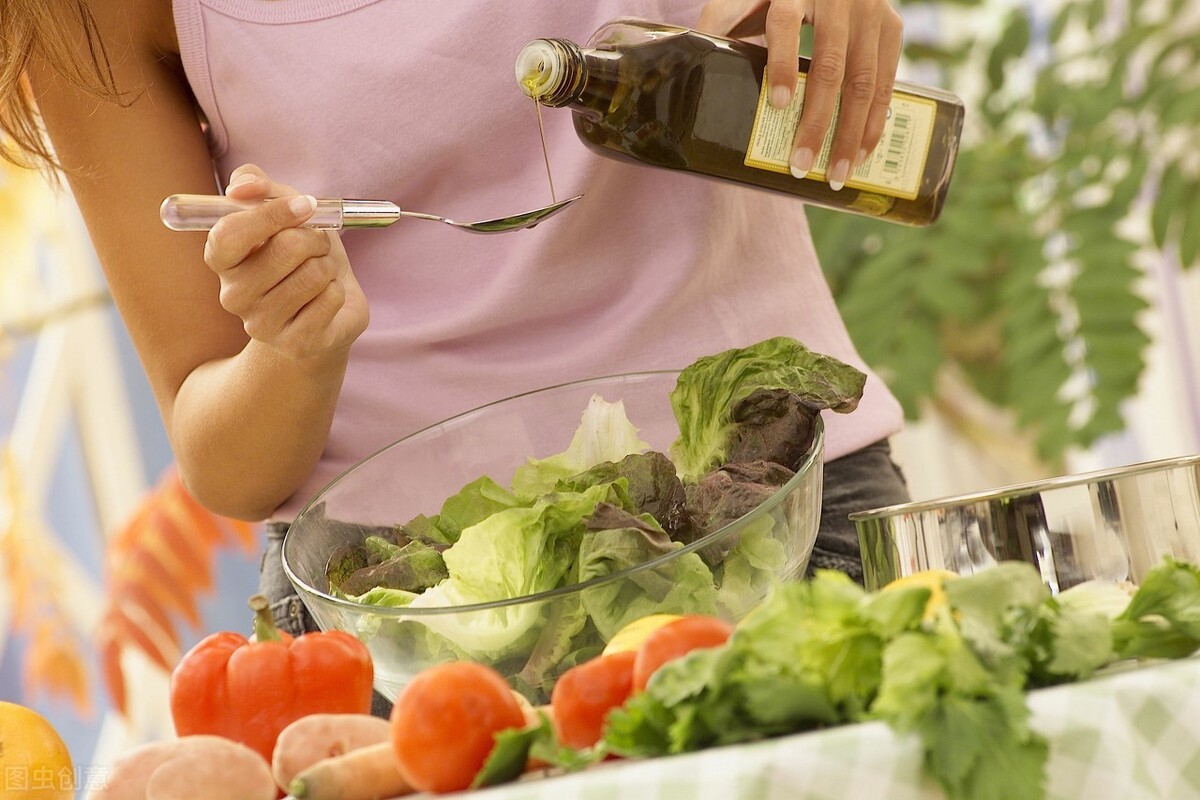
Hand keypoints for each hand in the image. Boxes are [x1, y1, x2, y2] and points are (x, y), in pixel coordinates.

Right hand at [203, 165, 368, 361]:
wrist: (329, 307)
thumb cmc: (299, 254)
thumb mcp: (281, 209)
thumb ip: (257, 185)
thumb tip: (242, 187)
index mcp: (221, 258)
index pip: (230, 232)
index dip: (272, 213)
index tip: (305, 205)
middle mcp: (232, 295)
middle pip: (286, 248)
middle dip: (315, 238)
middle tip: (317, 245)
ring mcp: (261, 324)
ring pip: (314, 274)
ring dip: (328, 266)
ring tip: (320, 273)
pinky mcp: (294, 343)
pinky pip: (331, 299)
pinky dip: (338, 292)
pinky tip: (326, 299)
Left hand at [696, 0, 902, 189]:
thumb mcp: (744, 0)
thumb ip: (721, 25)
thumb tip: (687, 70)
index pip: (785, 24)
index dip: (782, 65)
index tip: (778, 104)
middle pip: (831, 66)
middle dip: (817, 122)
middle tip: (801, 164)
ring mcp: (870, 11)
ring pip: (865, 80)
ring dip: (850, 133)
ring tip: (835, 172)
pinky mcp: (891, 25)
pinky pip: (888, 80)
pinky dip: (875, 120)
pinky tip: (862, 151)